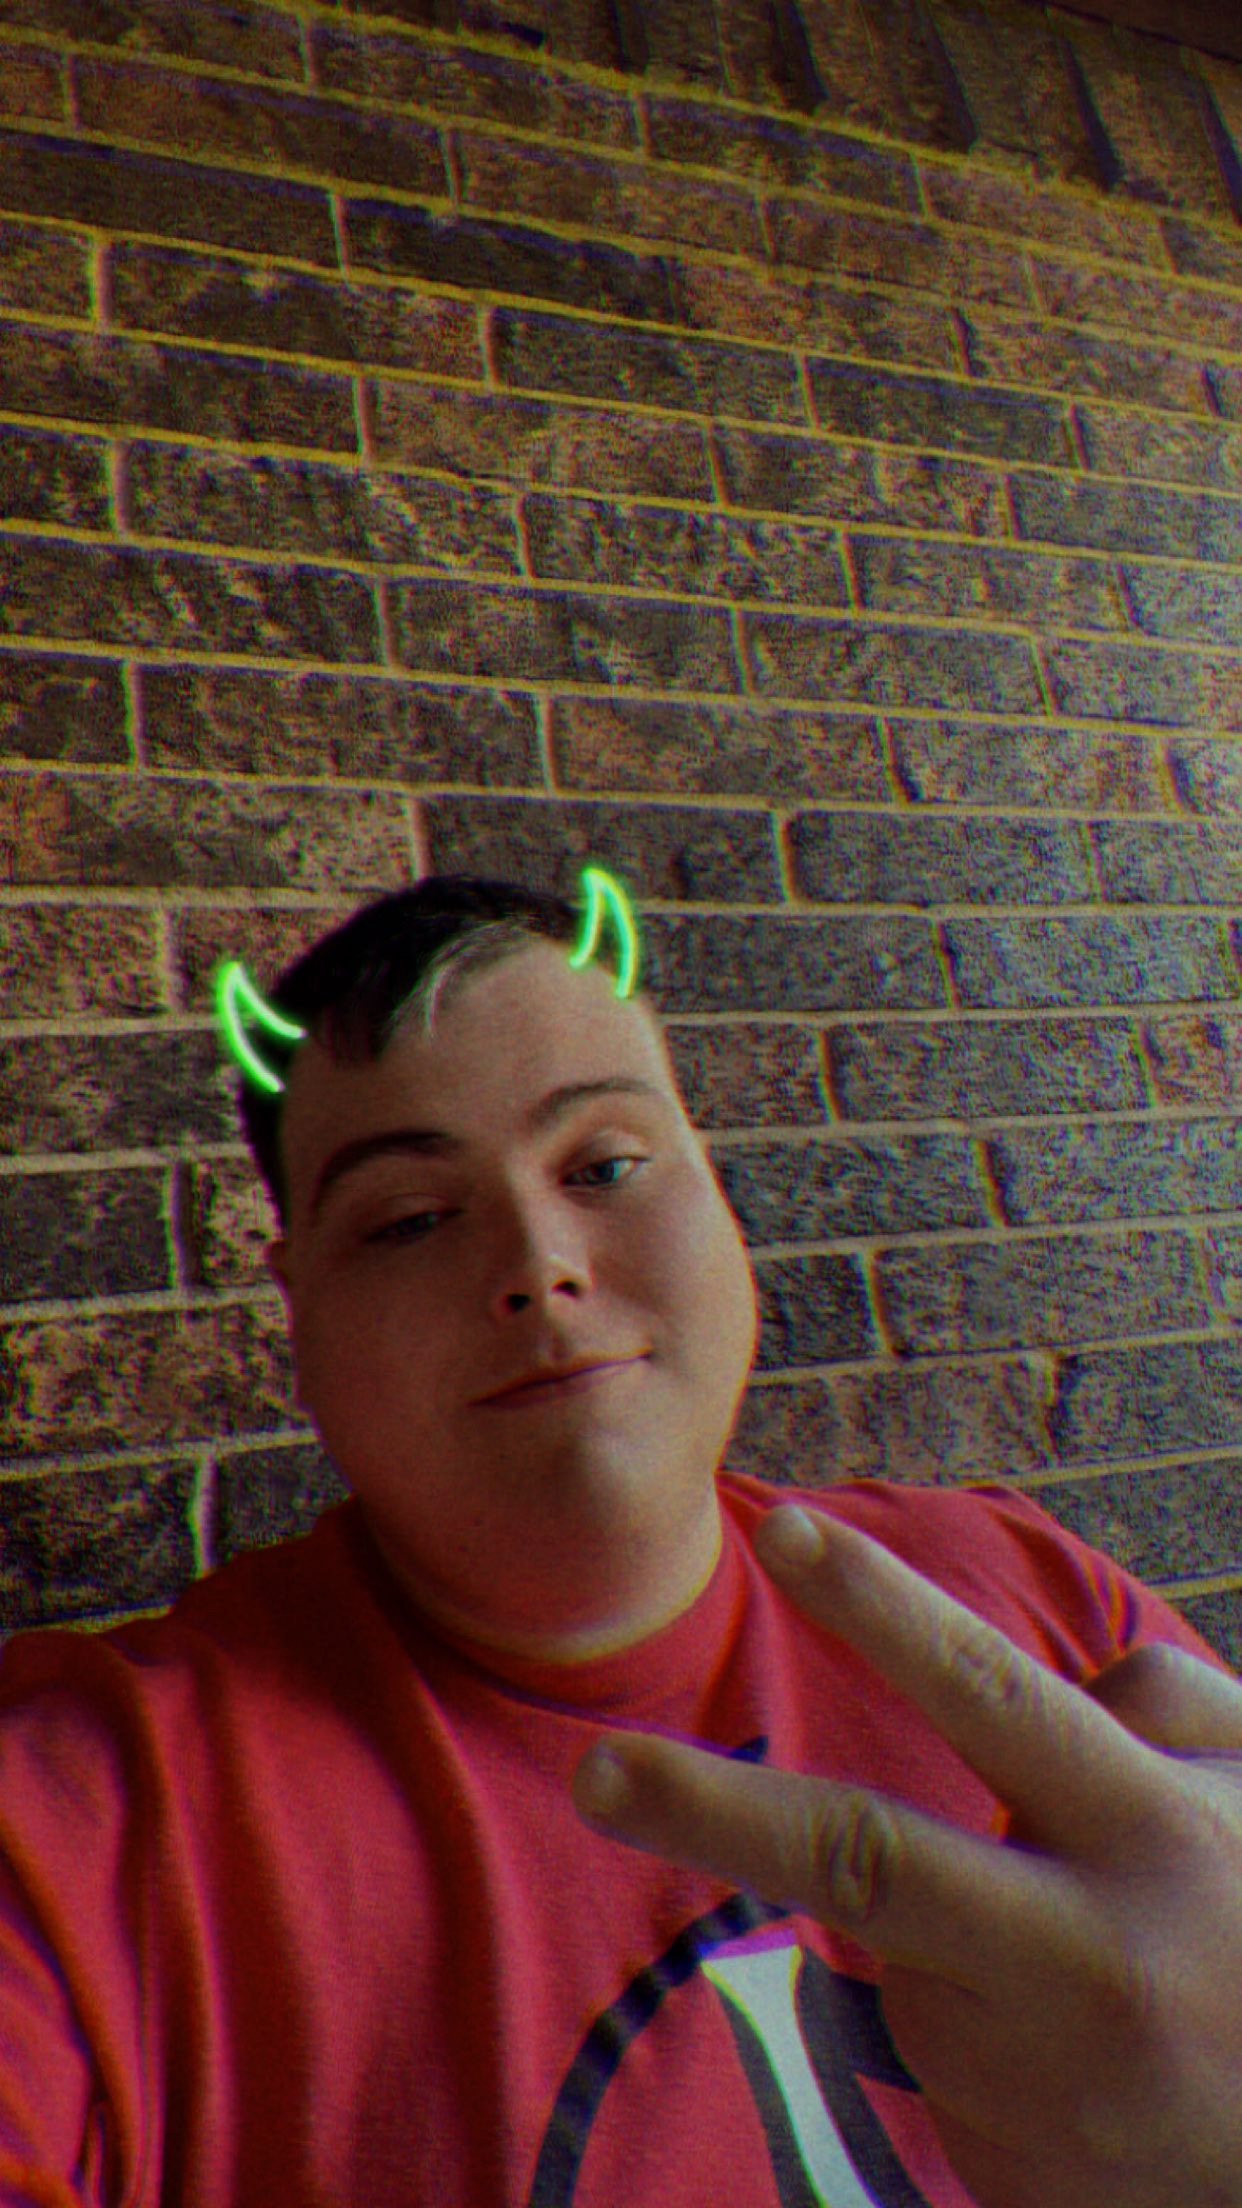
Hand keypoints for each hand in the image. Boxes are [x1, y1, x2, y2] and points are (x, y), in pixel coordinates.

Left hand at [570, 1503, 1241, 2207]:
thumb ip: (1172, 1709)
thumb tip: (1079, 1679)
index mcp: (1153, 1836)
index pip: (990, 1696)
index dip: (879, 1610)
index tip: (779, 1530)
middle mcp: (1081, 1954)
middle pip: (859, 1859)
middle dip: (709, 1810)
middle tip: (591, 1773)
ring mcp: (1032, 2075)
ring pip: (905, 1954)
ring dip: (953, 1941)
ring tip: (1097, 1988)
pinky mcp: (998, 2166)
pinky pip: (939, 2052)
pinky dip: (981, 2026)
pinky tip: (1087, 2066)